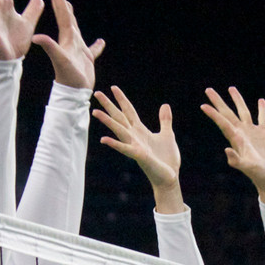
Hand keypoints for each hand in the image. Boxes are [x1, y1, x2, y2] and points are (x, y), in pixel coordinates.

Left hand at [33, 0, 104, 88]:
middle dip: (63, 5)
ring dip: (74, 19)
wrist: (73, 93)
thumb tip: (36, 37)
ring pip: (76, 30)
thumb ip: (49, 46)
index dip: (58, 0)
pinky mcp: (86, 60)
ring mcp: (78, 50)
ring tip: (72, 8)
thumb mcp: (59, 59)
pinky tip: (101, 41)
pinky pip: (93, 50)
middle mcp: (71, 42)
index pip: (62, 15)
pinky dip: (97, 46)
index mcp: (66, 38)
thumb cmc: (67, 76)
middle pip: (67, 19)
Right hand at [93, 87, 182, 210]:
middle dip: (108, 105)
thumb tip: (165, 105)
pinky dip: (115, 144)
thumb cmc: (167, 159)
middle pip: (119, 117)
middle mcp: (134, 137)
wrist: (169, 177)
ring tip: (95, 112)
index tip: (113, 87)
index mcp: (140, 131)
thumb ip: (165, 120)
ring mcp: (135, 146)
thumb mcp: (167, 135)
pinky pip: (125, 149)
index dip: (121, 99)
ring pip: (119, 130)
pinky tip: (104, 139)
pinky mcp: (139, 156)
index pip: (129, 111)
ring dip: (107, 121)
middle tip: (96, 93)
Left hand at [201, 87, 264, 203]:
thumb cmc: (260, 176)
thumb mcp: (249, 168)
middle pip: (228, 114)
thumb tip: (227, 150)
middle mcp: (242, 135)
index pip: (223, 124)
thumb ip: (237, 160)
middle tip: (208, 90)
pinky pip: (262, 119)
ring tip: (231, 88)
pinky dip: (261, 110)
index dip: (213, 115)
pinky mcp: (264, 135)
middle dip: (218, 102)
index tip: (203, 105)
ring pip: (243, 113)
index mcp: (237, 141)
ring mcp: (253, 134)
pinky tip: (260, 101)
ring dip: (237, 101)